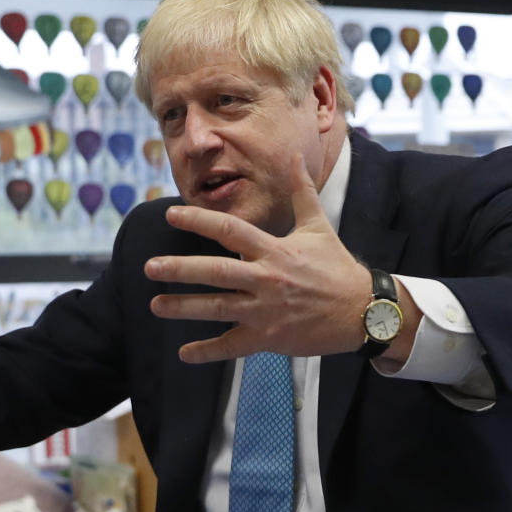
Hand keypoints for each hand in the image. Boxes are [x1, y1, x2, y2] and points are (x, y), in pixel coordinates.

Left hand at [144, 154, 372, 362]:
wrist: (362, 311)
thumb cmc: (337, 268)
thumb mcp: (318, 226)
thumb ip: (301, 192)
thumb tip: (294, 158)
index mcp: (274, 250)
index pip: (230, 231)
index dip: (199, 221)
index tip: (171, 214)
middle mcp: (266, 279)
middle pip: (216, 272)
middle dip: (180, 270)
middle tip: (150, 267)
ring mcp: (266, 311)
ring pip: (218, 309)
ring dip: (184, 308)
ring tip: (155, 305)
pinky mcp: (269, 338)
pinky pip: (232, 346)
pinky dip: (208, 351)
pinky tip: (184, 353)